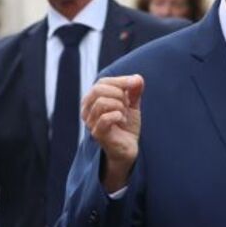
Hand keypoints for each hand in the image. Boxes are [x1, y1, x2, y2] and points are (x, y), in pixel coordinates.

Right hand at [81, 74, 143, 190]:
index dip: (120, 80)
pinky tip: (122, 121)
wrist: (128, 149)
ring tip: (124, 113)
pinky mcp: (98, 133)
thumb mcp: (132, 104)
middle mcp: (87, 110)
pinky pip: (105, 118)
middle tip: (127, 103)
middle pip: (98, 90)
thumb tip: (137, 77)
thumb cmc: (126, 126)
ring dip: (119, 106)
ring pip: (101, 103)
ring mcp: (91, 122)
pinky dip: (118, 116)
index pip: (102, 82)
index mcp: (93, 100)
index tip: (135, 84)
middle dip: (118, 93)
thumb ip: (134, 91)